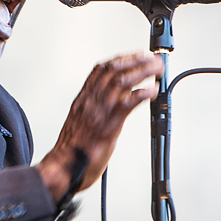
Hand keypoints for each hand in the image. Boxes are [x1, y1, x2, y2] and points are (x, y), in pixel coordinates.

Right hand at [36, 52, 164, 202]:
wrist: (64, 166)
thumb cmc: (72, 149)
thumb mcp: (79, 121)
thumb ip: (91, 109)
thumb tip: (107, 102)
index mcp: (82, 99)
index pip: (100, 69)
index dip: (120, 58)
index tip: (135, 54)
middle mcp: (90, 101)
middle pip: (114, 70)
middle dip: (136, 60)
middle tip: (152, 58)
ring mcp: (99, 112)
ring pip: (122, 81)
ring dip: (143, 71)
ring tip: (156, 70)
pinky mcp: (109, 126)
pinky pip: (128, 103)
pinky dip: (143, 93)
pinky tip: (153, 90)